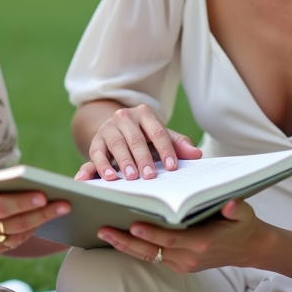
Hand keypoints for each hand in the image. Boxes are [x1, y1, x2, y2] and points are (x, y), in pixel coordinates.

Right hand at [0, 158, 69, 260]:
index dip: (22, 202)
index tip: (43, 195)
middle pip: (13, 223)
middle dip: (41, 213)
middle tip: (65, 203)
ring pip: (16, 235)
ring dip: (39, 223)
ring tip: (59, 210)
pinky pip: (11, 243)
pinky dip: (28, 232)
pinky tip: (40, 219)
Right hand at [76, 103, 202, 179]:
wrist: (116, 130)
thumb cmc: (144, 136)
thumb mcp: (161, 136)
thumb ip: (178, 144)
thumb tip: (196, 154)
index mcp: (144, 113)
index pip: (158, 132)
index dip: (166, 150)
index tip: (172, 167)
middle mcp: (124, 117)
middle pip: (136, 138)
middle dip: (143, 158)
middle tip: (150, 176)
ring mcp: (108, 128)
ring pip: (116, 144)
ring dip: (123, 162)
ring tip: (131, 178)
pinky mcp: (95, 141)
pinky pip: (96, 153)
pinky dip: (99, 166)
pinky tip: (107, 178)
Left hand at [97, 199, 260, 273]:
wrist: (249, 248)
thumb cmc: (243, 225)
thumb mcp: (245, 213)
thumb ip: (236, 208)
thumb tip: (229, 204)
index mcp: (202, 243)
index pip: (171, 239)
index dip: (151, 233)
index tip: (133, 224)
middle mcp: (189, 257)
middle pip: (152, 250)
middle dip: (126, 240)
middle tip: (103, 229)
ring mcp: (183, 263)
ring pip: (148, 256)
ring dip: (125, 245)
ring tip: (103, 232)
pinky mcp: (179, 265)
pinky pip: (152, 257)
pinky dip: (135, 248)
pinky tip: (118, 237)